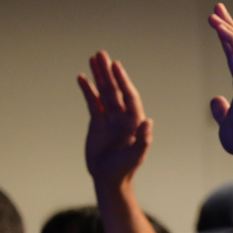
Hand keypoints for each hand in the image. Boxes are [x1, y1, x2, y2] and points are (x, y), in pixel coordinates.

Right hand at [78, 52, 152, 188]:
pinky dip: (88, 90)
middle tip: (101, 53)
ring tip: (93, 58)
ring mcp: (110, 118)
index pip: (129, 96)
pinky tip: (82, 78)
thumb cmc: (124, 168)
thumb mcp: (136, 156)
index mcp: (134, 122)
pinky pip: (93, 102)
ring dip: (99, 76)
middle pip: (116, 90)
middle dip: (109, 72)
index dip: (123, 81)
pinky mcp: (97, 122)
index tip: (116, 66)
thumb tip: (149, 120)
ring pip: (104, 92)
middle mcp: (123, 117)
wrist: (109, 178)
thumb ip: (143, 139)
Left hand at [207, 3, 232, 168]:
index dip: (226, 40)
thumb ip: (221, 111)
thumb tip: (215, 100)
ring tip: (213, 13)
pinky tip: (218, 26)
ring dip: (227, 28)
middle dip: (229, 26)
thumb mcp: (225, 122)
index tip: (217, 24)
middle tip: (218, 8)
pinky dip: (230, 37)